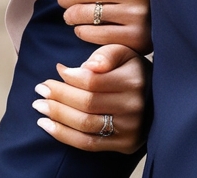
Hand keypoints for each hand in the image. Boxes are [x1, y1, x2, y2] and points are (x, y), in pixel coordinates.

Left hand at [32, 43, 147, 153]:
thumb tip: (82, 67)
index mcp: (132, 80)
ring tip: (39, 107)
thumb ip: (104, 55)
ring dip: (57, 116)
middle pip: (86, 104)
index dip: (70, 77)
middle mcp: (133, 107)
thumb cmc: (133, 71)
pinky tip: (48, 126)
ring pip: (85, 125)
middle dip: (58, 96)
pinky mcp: (124, 144)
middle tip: (39, 89)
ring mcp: (129, 129)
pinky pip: (89, 144)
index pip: (92, 81)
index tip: (55, 70)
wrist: (157, 98)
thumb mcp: (123, 53)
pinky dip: (65, 136)